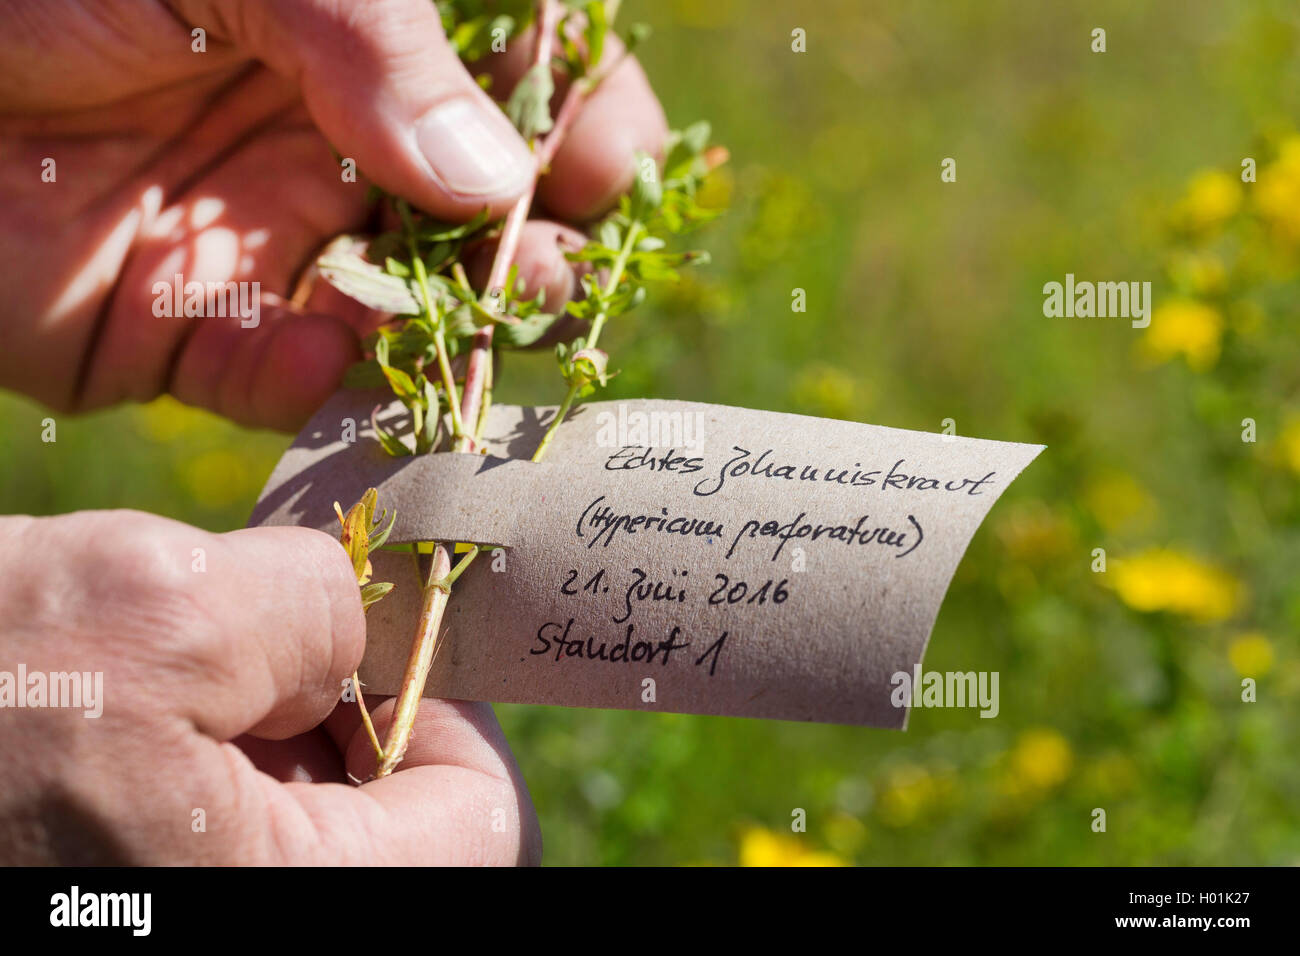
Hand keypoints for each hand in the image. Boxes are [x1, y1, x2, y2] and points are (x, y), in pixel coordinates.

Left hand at [0, 0, 665, 428]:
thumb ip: (376, 50)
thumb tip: (497, 181)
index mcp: (364, 49)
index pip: (521, 93)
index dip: (585, 132)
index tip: (615, 176)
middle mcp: (336, 150)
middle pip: (487, 226)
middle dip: (537, 258)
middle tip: (548, 279)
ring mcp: (273, 246)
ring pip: (409, 320)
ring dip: (456, 340)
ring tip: (482, 335)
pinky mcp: (195, 333)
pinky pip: (291, 384)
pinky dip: (327, 390)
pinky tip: (335, 363)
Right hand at [0, 510, 540, 863]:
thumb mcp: (152, 608)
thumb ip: (318, 607)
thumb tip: (379, 617)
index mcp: (281, 900)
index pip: (478, 822)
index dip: (447, 713)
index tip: (379, 642)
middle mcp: (236, 912)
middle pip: (390, 832)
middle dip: (336, 721)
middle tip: (246, 642)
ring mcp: (174, 902)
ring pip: (293, 828)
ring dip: (253, 734)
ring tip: (154, 675)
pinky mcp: (122, 886)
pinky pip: (207, 832)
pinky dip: (190, 758)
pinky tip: (114, 711)